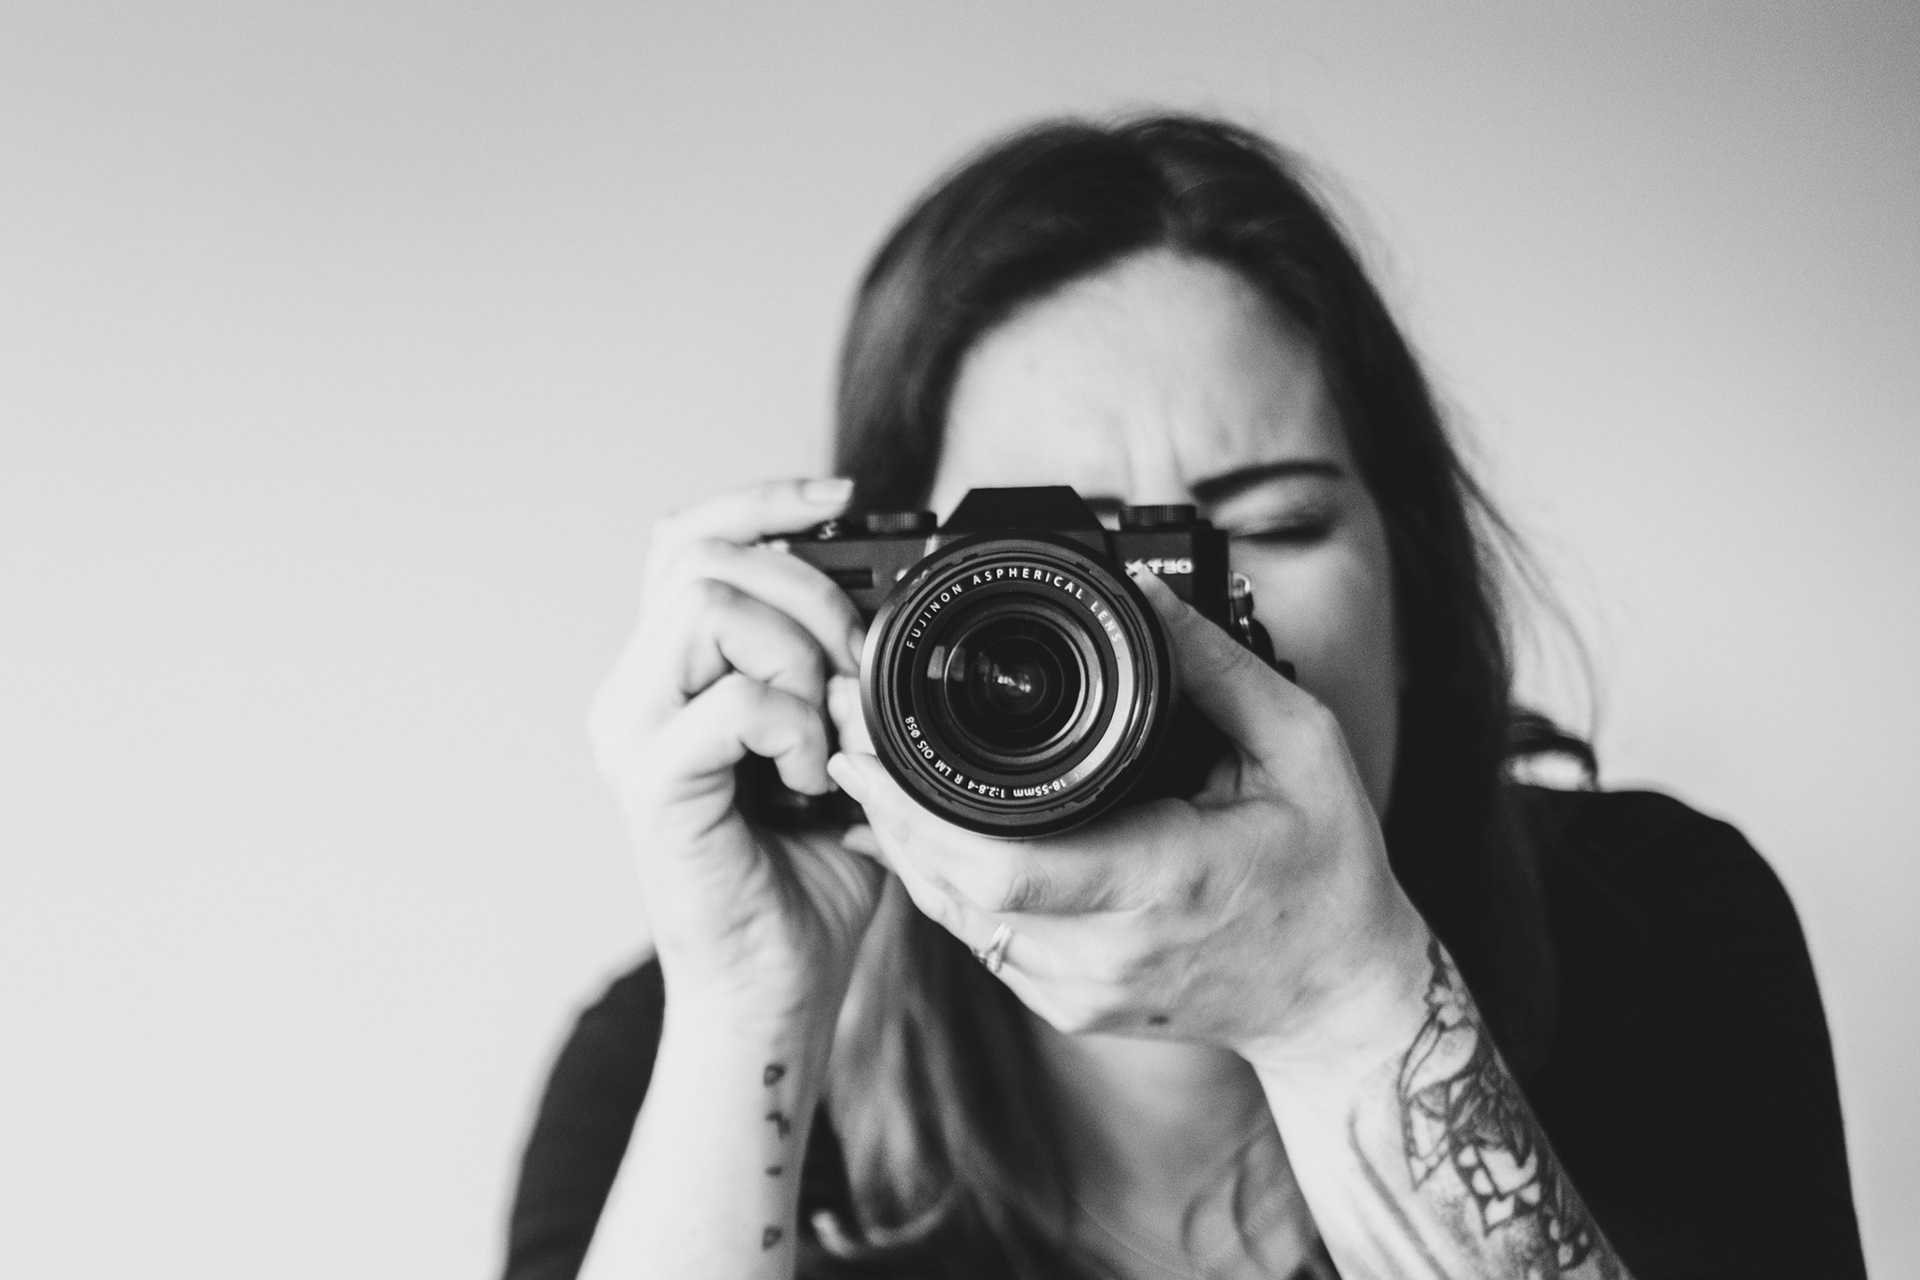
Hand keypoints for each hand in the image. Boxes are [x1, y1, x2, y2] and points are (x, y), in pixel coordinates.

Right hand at [589, 478, 886, 1020]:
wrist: (777, 989)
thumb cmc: (809, 875)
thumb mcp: (839, 746)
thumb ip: (838, 672)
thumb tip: (880, 601)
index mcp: (669, 675)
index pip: (686, 540)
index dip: (761, 501)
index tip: (846, 499)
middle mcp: (633, 694)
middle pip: (701, 557)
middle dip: (806, 587)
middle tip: (855, 668)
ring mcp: (630, 736)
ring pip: (705, 606)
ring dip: (798, 651)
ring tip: (830, 727)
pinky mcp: (650, 786)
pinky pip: (733, 701)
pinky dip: (796, 726)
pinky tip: (815, 779)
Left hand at [828, 568, 1429, 1069]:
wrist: (1338, 996)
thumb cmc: (1330, 868)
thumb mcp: (1301, 747)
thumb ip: (1220, 666)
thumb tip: (1145, 592)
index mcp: (1166, 882)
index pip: (1004, 866)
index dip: (915, 811)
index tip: (868, 745)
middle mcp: (1111, 953)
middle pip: (953, 892)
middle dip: (885, 812)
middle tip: (846, 735)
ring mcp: (1083, 992)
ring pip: (955, 920)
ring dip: (903, 845)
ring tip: (866, 769)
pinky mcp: (1070, 1008)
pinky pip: (981, 942)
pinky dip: (942, 883)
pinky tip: (916, 830)